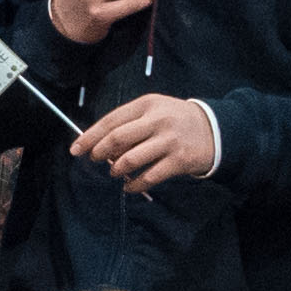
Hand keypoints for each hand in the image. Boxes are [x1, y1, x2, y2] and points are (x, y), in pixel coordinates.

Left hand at [74, 92, 216, 195]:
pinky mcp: (179, 160)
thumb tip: (100, 146)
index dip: (90, 137)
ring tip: (115, 172)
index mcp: (147, 104)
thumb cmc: (175, 120)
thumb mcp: (154, 110)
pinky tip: (130, 186)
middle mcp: (157, 120)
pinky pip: (149, 177)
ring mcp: (169, 140)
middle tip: (96, 160)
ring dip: (116, 169)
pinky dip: (134, 184)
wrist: (214, 129)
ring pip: (130, 159)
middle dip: (100, 153)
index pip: (110, 121)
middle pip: (117, 139)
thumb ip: (129, 124)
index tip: (76, 150)